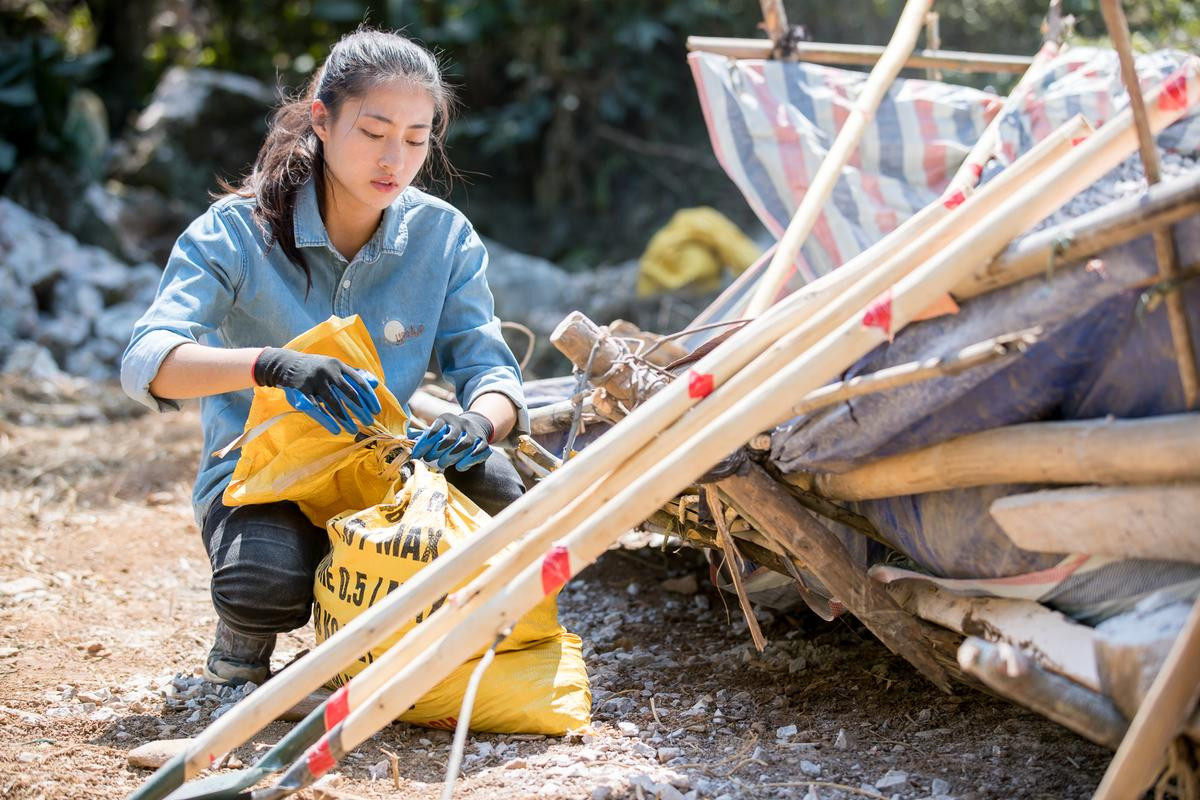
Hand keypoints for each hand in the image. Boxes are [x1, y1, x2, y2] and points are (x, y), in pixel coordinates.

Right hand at [253, 348, 380, 435]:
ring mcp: (315, 382)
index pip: (359, 383)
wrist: (287, 364)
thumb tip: (375, 384)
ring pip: (334, 404)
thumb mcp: (334, 366)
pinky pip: (317, 410)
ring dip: (345, 419)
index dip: (369, 398)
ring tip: (353, 430)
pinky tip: (336, 430)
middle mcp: (328, 372)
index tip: (376, 411)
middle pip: (349, 394)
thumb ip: (353, 374)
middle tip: (369, 422)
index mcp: (339, 366)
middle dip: (361, 410)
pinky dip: (327, 421)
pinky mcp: (302, 392)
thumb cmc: (316, 368)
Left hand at [408, 411, 493, 470]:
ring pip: (465, 444)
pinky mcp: (484, 443)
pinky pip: (479, 451)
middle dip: (438, 451)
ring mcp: (474, 433)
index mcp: (446, 419)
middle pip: (451, 438)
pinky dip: (470, 460)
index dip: (424, 443)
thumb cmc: (448, 433)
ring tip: (442, 464)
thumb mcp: (436, 430)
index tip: (416, 455)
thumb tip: (400, 441)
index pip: (435, 430)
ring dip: (452, 456)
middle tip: (430, 459)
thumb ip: (421, 436)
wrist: (475, 427)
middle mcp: (461, 423)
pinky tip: (460, 467)